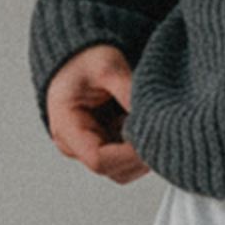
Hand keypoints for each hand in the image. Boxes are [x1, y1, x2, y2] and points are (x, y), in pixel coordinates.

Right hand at [45, 45, 148, 184]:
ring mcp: (88, 147)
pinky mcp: (102, 144)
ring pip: (123, 169)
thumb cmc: (84, 59)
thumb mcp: (107, 67)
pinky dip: (139, 145)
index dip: (129, 154)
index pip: (99, 160)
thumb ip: (129, 92)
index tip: (150, 136)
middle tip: (157, 128)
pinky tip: (141, 122)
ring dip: (140, 152)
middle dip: (139, 155)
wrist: (78, 54)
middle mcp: (74, 144)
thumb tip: (153, 116)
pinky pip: (125, 158)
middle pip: (113, 169)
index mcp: (66, 127)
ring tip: (147, 121)